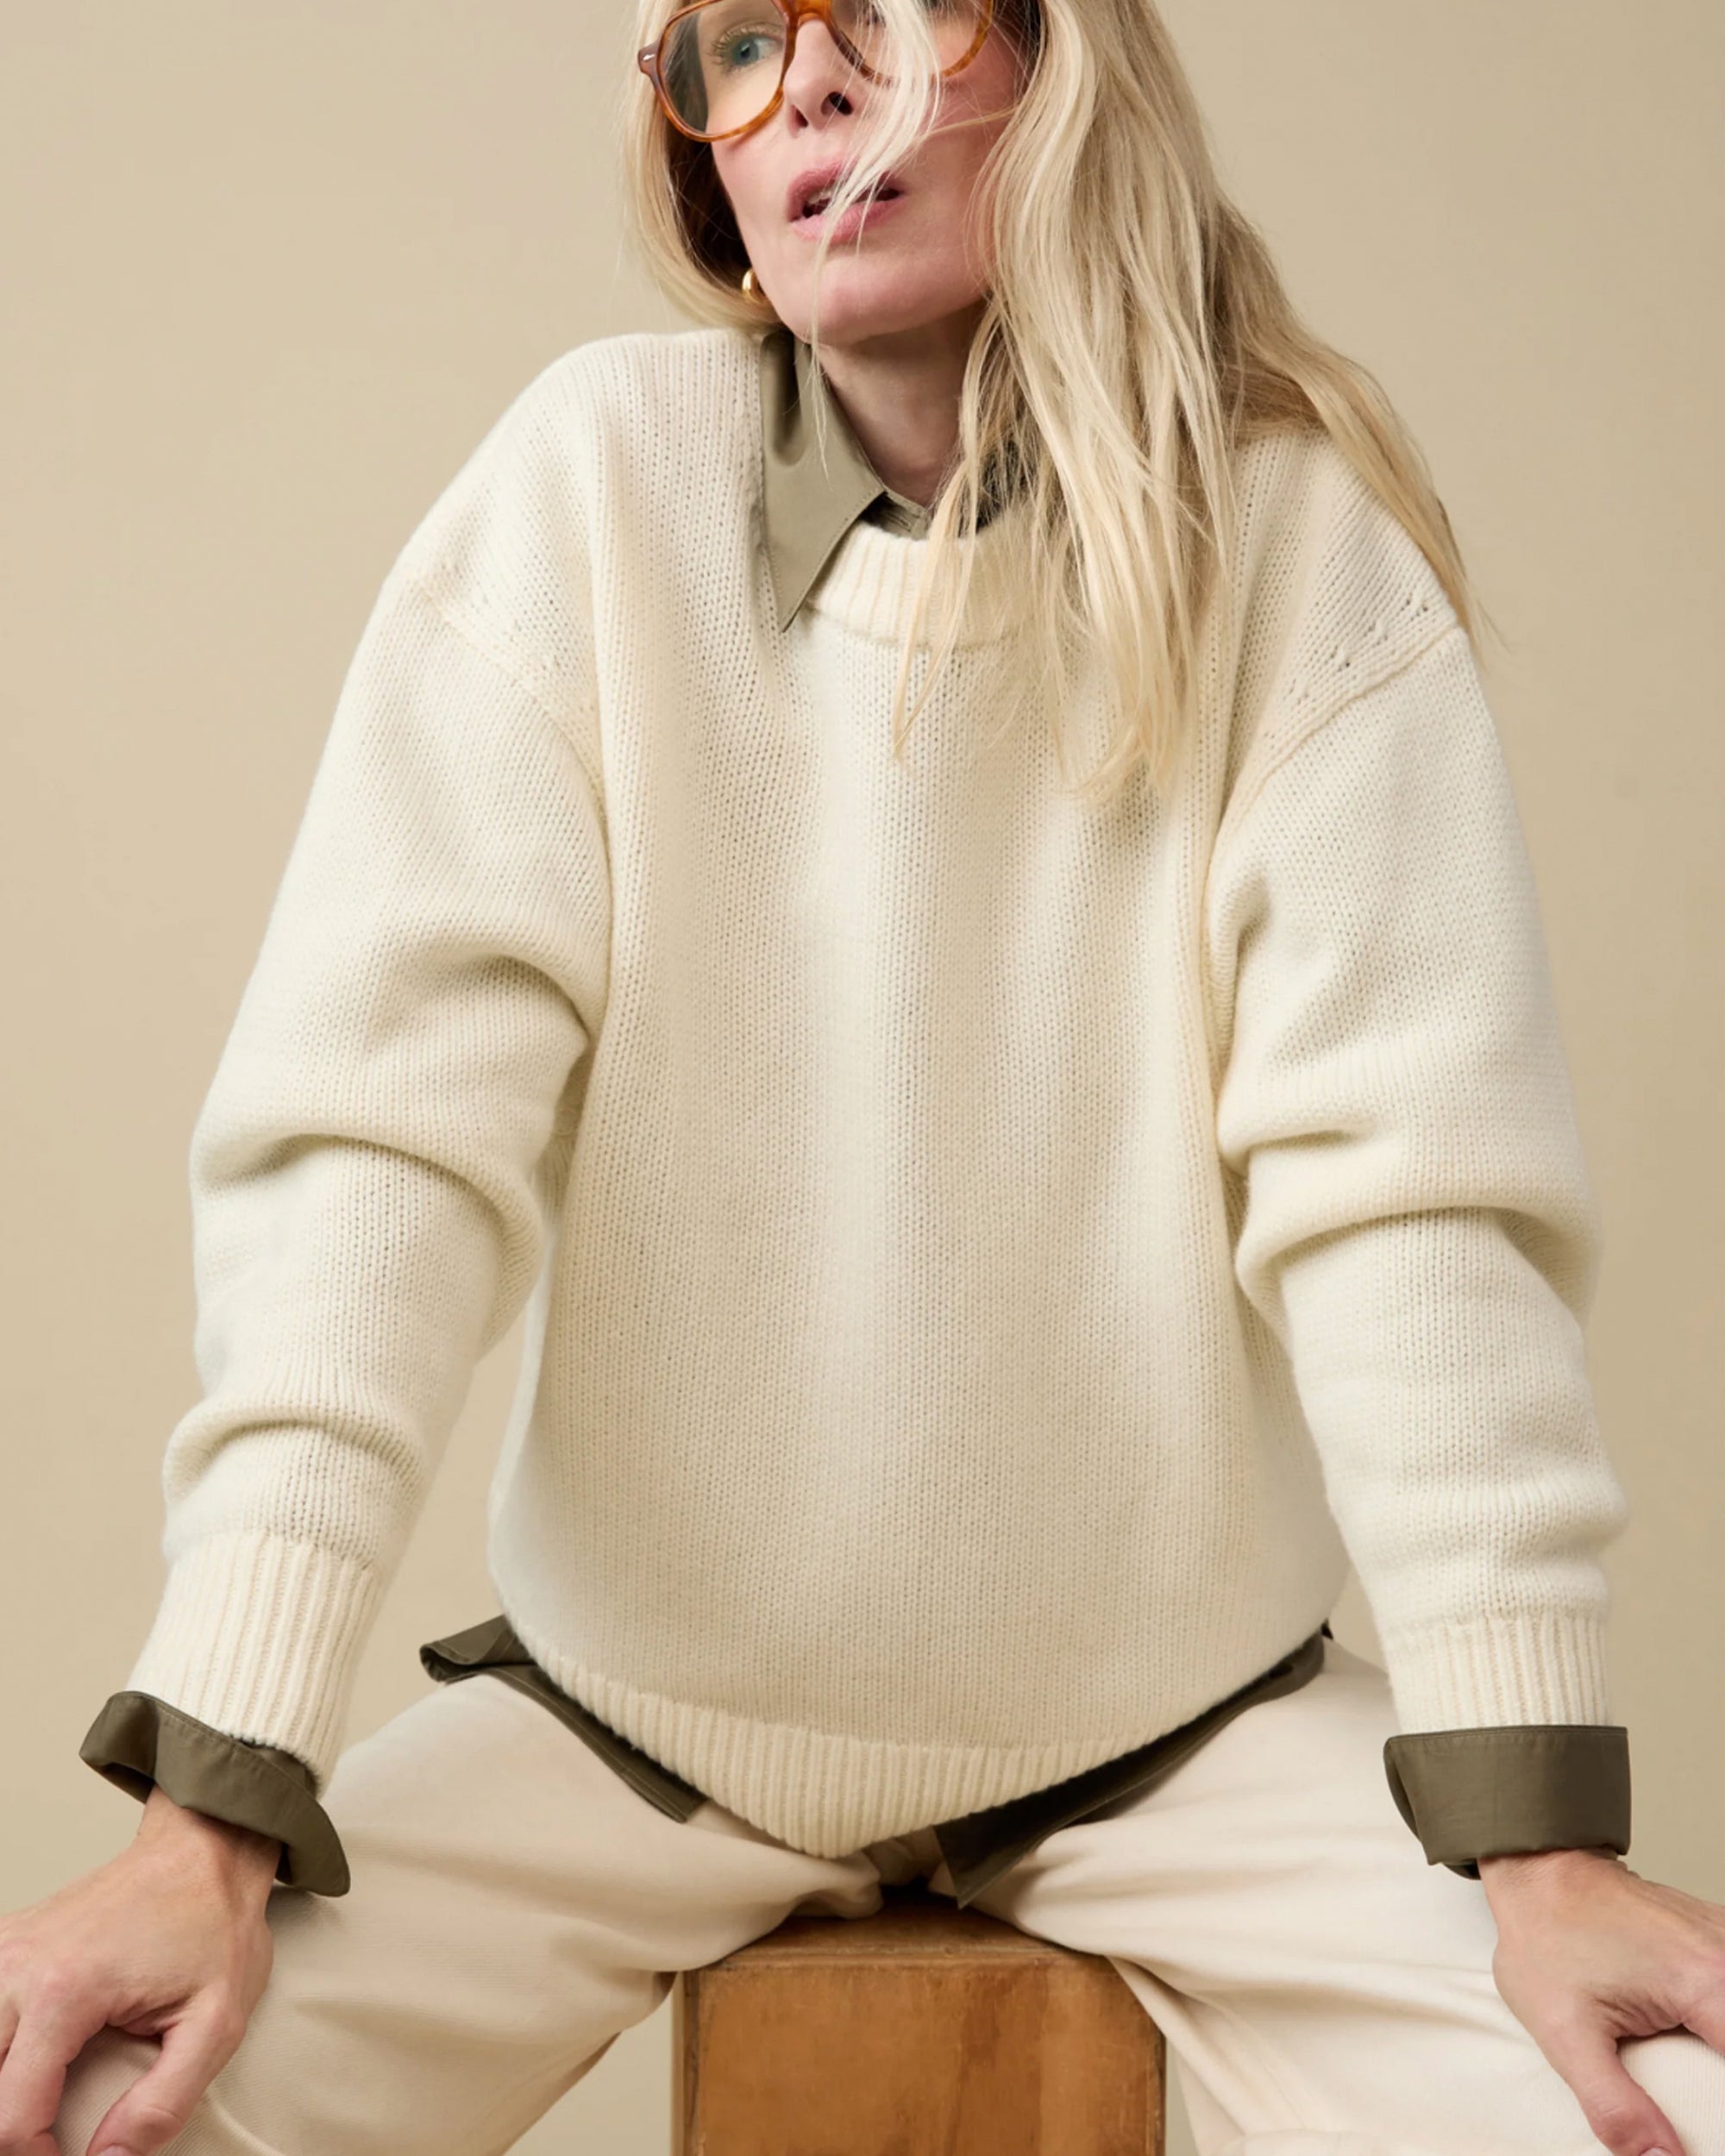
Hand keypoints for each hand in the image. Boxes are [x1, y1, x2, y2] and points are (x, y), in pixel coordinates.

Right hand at [0, 1786, 280, 2155]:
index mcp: (65, 1992)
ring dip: (2, 2087)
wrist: (201, 1850)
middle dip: (13, 2129)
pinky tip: (28, 2057)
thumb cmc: (211, 1924)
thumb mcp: (216, 2022)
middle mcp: (16, 1968)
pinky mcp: (3, 1945)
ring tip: (42, 2102)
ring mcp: (3, 1952)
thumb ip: (163, 2103)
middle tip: (54, 2137)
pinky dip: (0, 2049)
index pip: (9, 2119)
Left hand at [1480, 1844, 1724, 2155]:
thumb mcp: (1565, 2032)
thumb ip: (1615, 2106)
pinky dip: (1719, 2020)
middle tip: (1697, 2098)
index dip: (1724, 2109)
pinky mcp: (1719, 1940)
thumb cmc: (1546, 1937)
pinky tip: (1702, 2040)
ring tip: (1697, 2075)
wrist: (1539, 1872)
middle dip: (1718, 2080)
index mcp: (1707, 1982)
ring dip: (1720, 2051)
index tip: (1707, 2127)